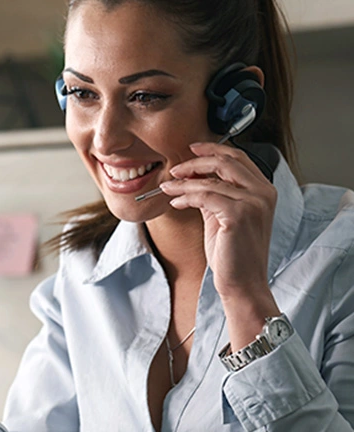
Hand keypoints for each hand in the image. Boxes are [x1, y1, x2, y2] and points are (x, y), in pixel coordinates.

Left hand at [159, 142, 279, 346]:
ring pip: (210, 180)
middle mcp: (263, 192)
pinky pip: (204, 196)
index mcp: (264, 190)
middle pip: (226, 161)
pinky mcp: (239, 214)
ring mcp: (254, 202)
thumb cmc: (232, 254)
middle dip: (196, 161)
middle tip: (175, 169)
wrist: (242, 283)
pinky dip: (185, 196)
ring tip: (167, 188)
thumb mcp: (222, 216)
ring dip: (183, 182)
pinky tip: (175, 202)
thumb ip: (214, 194)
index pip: (238, 158)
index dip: (213, 150)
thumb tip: (193, 175)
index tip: (191, 149)